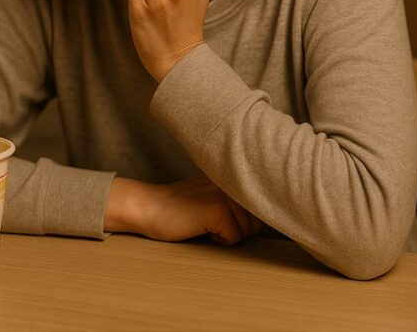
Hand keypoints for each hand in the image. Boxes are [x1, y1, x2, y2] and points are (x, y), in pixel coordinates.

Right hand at [105, 174, 263, 245]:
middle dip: (238, 230)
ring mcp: (225, 194)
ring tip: (205, 222)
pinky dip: (219, 240)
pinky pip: (234, 238)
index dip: (249, 219)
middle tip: (211, 221)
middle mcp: (232, 181)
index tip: (228, 216)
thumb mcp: (212, 195)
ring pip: (247, 231)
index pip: (260, 205)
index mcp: (233, 175)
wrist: (149, 207)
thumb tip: (267, 214)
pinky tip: (200, 227)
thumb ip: (236, 199)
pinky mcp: (218, 209)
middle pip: (257, 221)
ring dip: (228, 235)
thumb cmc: (180, 208)